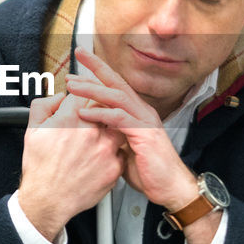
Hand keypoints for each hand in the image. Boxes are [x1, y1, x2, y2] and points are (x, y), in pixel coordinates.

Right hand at [13, 91, 125, 241]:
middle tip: (90, 122)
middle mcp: (90, 132)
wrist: (48, 200)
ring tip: (97, 141)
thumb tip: (58, 96)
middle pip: (105, 108)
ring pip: (117, 128)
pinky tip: (100, 158)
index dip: (83, 96)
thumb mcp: (32, 131)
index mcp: (69, 119)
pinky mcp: (114, 167)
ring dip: (109, 131)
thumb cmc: (40, 168)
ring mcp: (105, 149)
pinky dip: (113, 152)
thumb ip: (44, 105)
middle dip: (98, 112)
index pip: (86, 93)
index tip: (82, 103)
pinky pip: (121, 151)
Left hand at [65, 47, 198, 211]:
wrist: (171, 188)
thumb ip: (111, 136)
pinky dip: (101, 114)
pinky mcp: (145, 134)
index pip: (116, 86)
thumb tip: (94, 131)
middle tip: (79, 54)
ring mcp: (145, 121)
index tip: (81, 64)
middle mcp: (142, 112)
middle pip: (117, 82)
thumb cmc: (149, 172)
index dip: (99, 72)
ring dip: (93, 89)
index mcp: (137, 113)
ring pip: (117, 96)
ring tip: (73, 86)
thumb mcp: (124, 149)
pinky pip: (120, 118)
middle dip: (97, 67)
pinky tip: (85, 113)